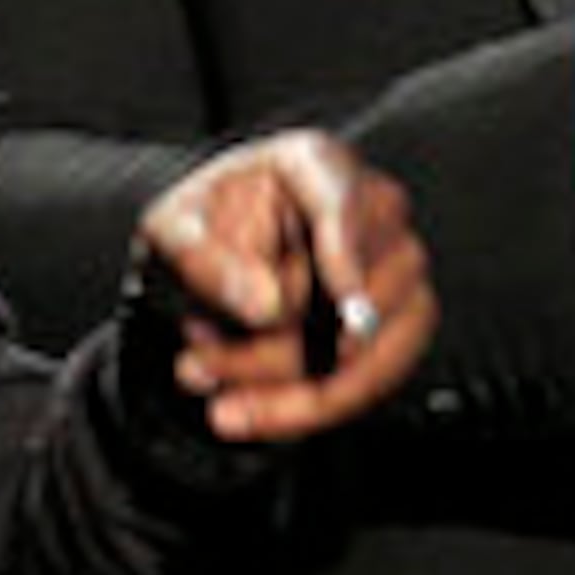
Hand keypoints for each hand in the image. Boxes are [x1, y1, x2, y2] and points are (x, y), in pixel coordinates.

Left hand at [131, 131, 434, 442]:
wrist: (214, 254)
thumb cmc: (204, 227)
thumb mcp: (173, 231)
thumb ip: (209, 262)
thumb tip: (269, 308)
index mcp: (315, 164)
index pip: (344, 202)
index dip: (346, 253)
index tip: (341, 300)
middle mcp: (373, 210)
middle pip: (356, 293)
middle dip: (277, 351)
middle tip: (199, 365)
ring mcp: (397, 268)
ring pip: (372, 349)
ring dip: (292, 391)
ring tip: (219, 396)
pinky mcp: (401, 323)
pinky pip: (375, 379)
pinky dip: (311, 407)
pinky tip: (255, 410)